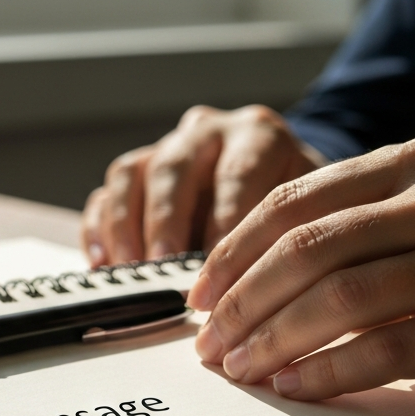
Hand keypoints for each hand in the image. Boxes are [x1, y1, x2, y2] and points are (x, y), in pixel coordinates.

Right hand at [80, 105, 326, 265]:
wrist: (286, 186)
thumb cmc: (301, 206)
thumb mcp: (315, 209)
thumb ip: (292, 233)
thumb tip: (271, 283)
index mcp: (257, 134)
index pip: (237, 173)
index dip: (225, 221)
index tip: (219, 265)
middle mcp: (207, 132)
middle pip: (173, 168)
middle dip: (166, 222)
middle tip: (164, 267)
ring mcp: (166, 149)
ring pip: (131, 174)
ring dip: (126, 225)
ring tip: (131, 268)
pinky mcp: (136, 174)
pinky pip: (105, 193)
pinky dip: (99, 229)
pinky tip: (103, 262)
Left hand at [187, 136, 414, 399]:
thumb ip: (356, 221)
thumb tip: (254, 273)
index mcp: (413, 163)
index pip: (295, 200)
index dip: (234, 250)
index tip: (200, 290)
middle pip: (307, 249)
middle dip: (242, 301)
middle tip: (208, 340)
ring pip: (341, 299)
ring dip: (274, 340)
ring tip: (240, 367)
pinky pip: (390, 350)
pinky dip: (330, 372)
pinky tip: (296, 385)